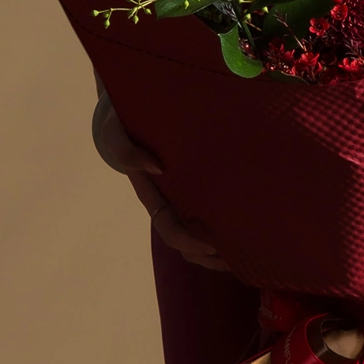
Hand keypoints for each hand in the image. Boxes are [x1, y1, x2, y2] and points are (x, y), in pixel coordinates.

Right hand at [91, 88, 230, 271]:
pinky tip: (247, 231)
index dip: (188, 240)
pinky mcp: (202, 184)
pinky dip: (226, 227)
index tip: (211, 244)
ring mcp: (185, 195)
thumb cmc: (124, 123)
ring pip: (200, 235)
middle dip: (208, 255)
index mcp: (152, 195)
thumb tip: (158, 168)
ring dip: (218, 251)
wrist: (139, 106)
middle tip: (236, 257)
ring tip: (246, 255)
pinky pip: (212, 212)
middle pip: (187, 242)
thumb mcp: (116, 134)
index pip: (169, 228)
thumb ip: (127, 152)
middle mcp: (169, 200)